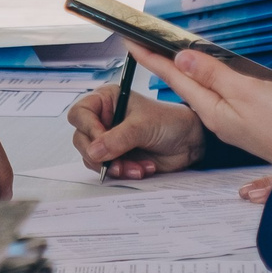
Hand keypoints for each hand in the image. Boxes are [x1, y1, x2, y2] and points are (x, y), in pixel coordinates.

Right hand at [66, 84, 204, 179]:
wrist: (190, 142)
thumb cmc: (170, 122)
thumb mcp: (143, 126)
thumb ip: (117, 138)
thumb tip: (94, 151)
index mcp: (107, 100)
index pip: (80, 113)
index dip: (88, 128)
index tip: (102, 142)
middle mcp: (104, 119)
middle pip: (81, 138)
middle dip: (100, 154)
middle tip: (116, 162)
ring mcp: (110, 140)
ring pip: (93, 157)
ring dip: (114, 166)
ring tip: (136, 167)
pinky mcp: (117, 157)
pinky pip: (107, 169)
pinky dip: (123, 172)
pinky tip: (142, 168)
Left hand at [129, 43, 271, 169]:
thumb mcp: (246, 92)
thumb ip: (213, 75)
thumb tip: (181, 58)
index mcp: (212, 109)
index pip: (174, 77)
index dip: (151, 58)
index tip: (130, 40)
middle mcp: (216, 116)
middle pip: (183, 83)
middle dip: (162, 62)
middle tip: (143, 42)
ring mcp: (231, 119)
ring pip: (200, 89)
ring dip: (182, 70)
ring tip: (167, 53)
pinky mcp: (247, 120)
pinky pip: (218, 95)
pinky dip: (207, 80)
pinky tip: (208, 74)